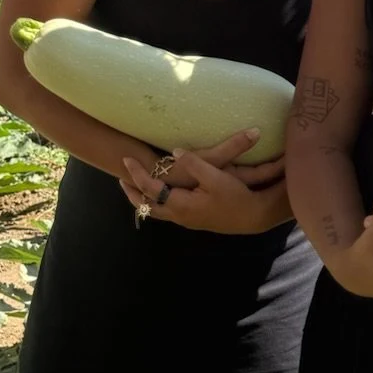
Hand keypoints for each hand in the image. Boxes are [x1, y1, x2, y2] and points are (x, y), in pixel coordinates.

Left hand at [120, 129, 290, 234]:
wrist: (252, 217)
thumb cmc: (235, 197)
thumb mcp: (216, 176)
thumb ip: (195, 163)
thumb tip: (176, 151)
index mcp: (181, 204)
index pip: (150, 189)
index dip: (137, 173)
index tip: (126, 159)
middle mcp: (179, 215)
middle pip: (146, 205)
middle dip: (132, 192)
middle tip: (121, 178)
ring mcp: (186, 220)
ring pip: (156, 211)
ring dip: (142, 199)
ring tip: (134, 188)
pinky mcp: (193, 220)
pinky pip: (166, 212)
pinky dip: (156, 203)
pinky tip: (160, 196)